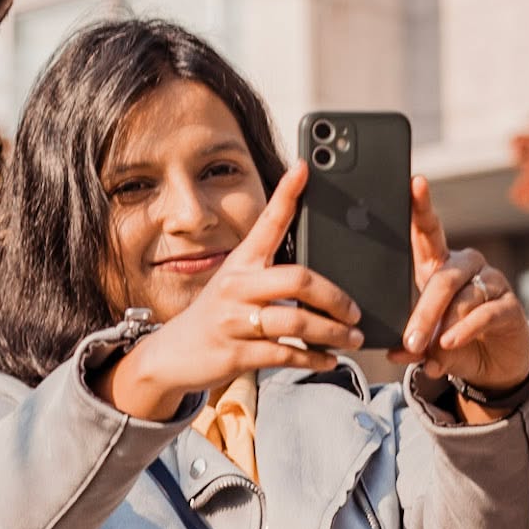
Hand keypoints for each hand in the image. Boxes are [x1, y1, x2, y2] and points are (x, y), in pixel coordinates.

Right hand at [107, 162, 364, 418]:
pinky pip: (285, 355)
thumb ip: (269, 274)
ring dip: (332, 333)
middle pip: (297, 280)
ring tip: (352, 337)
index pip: (267, 223)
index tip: (304, 168)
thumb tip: (315, 274)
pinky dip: (313, 359)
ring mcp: (234, 321)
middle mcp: (236, 287)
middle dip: (335, 297)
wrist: (173, 354)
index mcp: (241, 263)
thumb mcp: (235, 285)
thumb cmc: (215, 316)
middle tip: (355, 309)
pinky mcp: (236, 353)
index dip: (286, 194)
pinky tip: (328, 360)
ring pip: (296, 323)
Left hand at [387, 177, 528, 407]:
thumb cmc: (454, 341)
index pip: (428, 231)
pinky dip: (465, 330)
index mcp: (439, 265)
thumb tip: (396, 351)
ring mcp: (491, 282)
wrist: (495, 364)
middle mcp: (466, 266)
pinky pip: (485, 313)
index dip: (422, 207)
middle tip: (410, 339)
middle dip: (424, 312)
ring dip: (444, 327)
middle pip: (443, 279)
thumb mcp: (427, 342)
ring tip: (432, 351)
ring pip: (463, 298)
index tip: (415, 183)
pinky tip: (451, 343)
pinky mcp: (509, 305)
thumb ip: (412, 343)